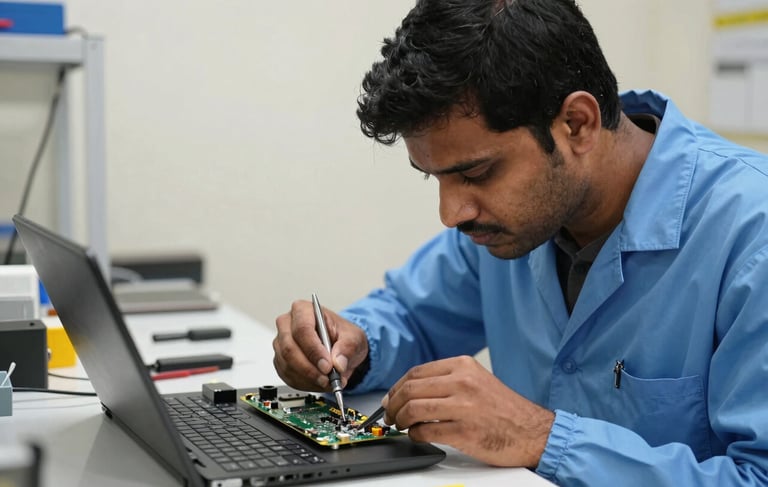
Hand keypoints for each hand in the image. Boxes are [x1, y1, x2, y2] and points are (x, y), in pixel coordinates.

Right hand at [273, 299, 368, 392]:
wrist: (340, 347)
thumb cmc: (342, 336)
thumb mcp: (354, 338)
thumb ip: (347, 348)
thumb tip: (338, 363)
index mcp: (303, 310)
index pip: (302, 329)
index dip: (313, 350)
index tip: (327, 366)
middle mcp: (287, 325)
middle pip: (289, 349)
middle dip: (310, 368)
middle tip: (327, 378)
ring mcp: (281, 343)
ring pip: (287, 365)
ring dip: (308, 378)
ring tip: (328, 382)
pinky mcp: (280, 360)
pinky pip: (287, 376)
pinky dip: (304, 383)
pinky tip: (318, 382)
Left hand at [383, 355, 553, 467]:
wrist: (533, 432)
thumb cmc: (505, 409)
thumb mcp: (477, 381)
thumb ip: (447, 381)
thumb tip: (411, 390)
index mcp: (463, 366)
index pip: (416, 372)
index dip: (397, 388)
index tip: (391, 398)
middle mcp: (462, 382)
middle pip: (410, 390)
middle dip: (393, 405)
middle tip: (390, 415)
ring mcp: (463, 407)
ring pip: (414, 409)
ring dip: (400, 420)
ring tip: (402, 426)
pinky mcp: (464, 431)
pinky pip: (426, 432)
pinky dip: (415, 435)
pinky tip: (418, 436)